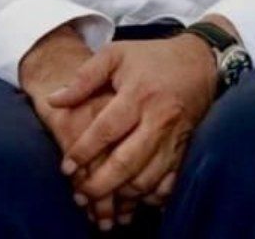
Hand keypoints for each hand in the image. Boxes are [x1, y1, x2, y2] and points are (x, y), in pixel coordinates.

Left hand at [51, 33, 218, 216]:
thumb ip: (83, 78)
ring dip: (124, 194)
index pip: (107, 130)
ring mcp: (176, 137)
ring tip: (102, 200)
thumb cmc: (150, 57)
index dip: (84, 150)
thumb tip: (54, 100)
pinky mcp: (187, 148)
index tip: (66, 167)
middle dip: (102, 183)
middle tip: (81, 194)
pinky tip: (134, 199)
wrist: (200, 62)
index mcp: (139, 95)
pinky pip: (170, 181)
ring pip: (150, 177)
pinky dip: (152, 195)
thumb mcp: (115, 55)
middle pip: (128, 161)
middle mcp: (159, 119)